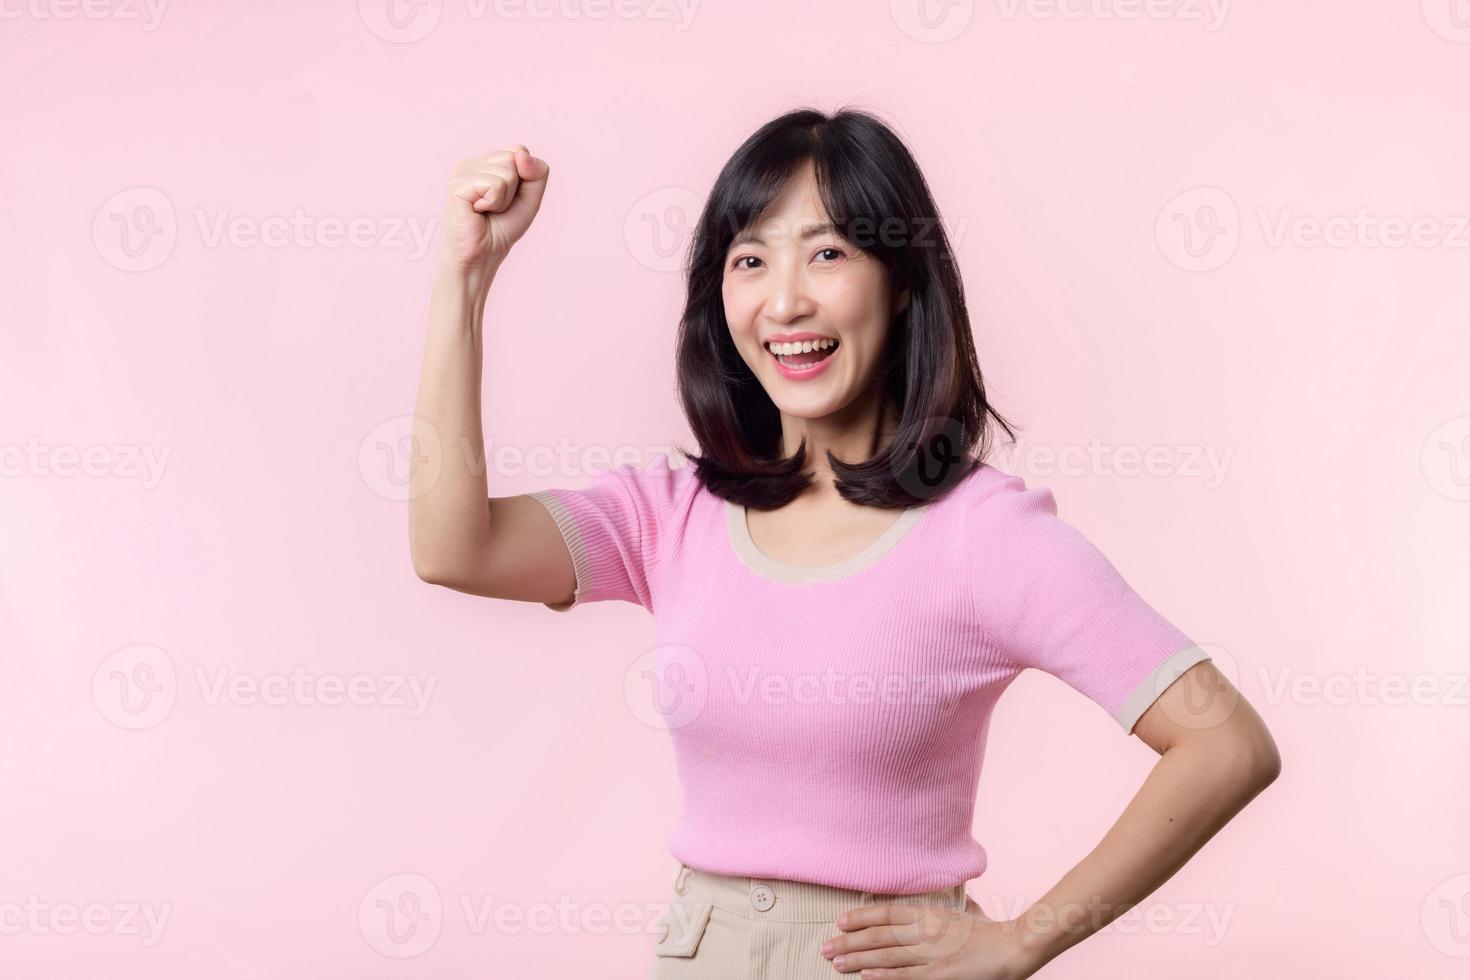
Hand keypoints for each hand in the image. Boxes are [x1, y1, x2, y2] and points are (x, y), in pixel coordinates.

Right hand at [439, 145, 549, 275]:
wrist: (481, 256)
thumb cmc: (501, 229)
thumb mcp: (530, 198)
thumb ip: (537, 172)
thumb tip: (521, 153)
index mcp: (486, 162)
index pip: (519, 151)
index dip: (523, 179)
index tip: (507, 199)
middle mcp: (472, 162)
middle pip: (514, 159)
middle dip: (514, 190)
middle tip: (495, 207)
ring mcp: (462, 170)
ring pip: (507, 172)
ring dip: (503, 199)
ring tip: (486, 211)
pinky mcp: (457, 183)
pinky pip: (495, 185)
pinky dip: (494, 203)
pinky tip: (477, 211)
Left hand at [822, 896, 1040, 978]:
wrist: (1013, 948)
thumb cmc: (987, 931)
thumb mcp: (957, 913)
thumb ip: (935, 915)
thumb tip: (916, 913)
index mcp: (929, 913)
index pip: (885, 913)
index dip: (860, 917)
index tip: (839, 921)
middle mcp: (925, 932)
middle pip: (879, 936)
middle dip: (849, 942)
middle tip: (826, 947)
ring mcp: (931, 955)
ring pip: (886, 957)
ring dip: (858, 960)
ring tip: (836, 963)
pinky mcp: (939, 976)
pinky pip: (905, 976)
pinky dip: (882, 976)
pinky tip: (864, 976)